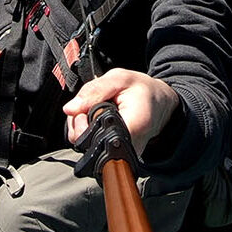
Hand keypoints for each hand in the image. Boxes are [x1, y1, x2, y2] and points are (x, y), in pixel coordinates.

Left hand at [64, 68, 180, 153]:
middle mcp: (127, 146)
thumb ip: (94, 91)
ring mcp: (122, 153)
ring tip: (95, 110)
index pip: (93, 137)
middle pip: (86, 143)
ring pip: (87, 145)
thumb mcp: (120, 79)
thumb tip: (70, 109)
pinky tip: (97, 118)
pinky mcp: (117, 153)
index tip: (84, 110)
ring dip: (82, 126)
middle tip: (89, 105)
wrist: (161, 102)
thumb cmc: (143, 90)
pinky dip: (89, 130)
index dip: (81, 124)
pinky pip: (93, 145)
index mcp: (132, 127)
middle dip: (78, 122)